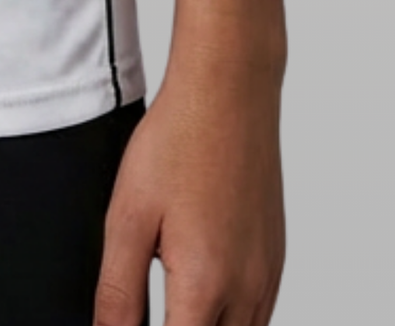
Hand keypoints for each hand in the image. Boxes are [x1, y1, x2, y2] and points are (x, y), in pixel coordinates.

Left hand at [94, 66, 285, 325]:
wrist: (229, 93)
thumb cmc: (178, 142)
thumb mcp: (128, 216)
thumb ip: (118, 290)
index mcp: (205, 285)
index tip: (129, 325)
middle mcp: (247, 290)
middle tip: (149, 308)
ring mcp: (267, 276)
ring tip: (171, 307)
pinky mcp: (276, 259)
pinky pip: (259, 315)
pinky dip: (230, 320)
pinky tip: (200, 297)